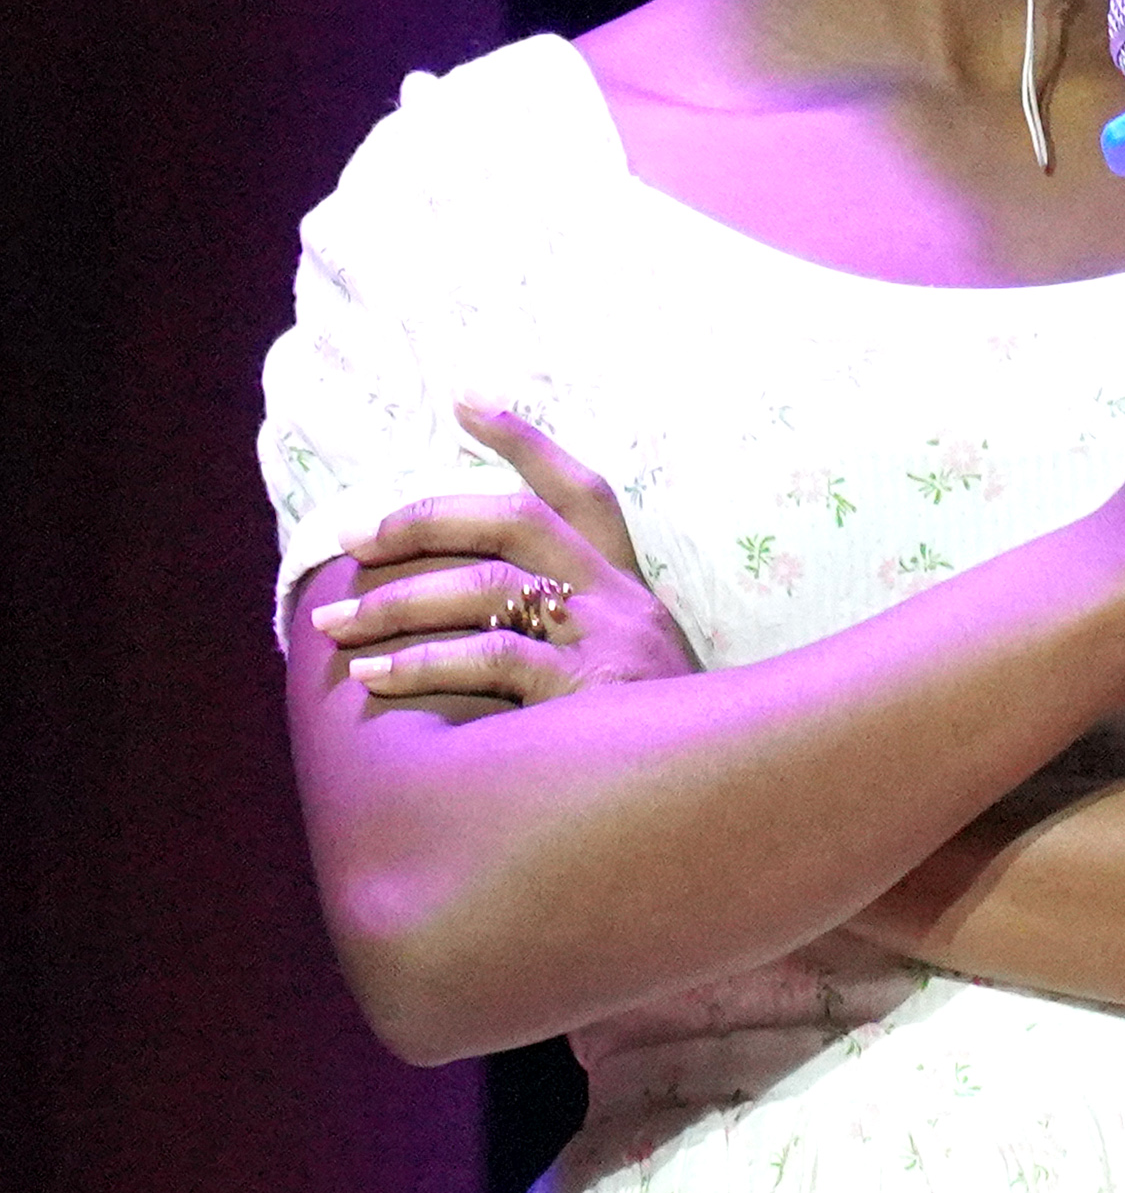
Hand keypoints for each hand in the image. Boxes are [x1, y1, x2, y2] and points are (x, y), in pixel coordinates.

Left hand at [308, 406, 697, 709]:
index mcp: (629, 586)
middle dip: (425, 519)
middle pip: (515, 520)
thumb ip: (575, 642)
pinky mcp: (588, 689)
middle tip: (351, 535)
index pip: (580, 490)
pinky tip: (375, 678)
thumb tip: (477, 625)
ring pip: (486, 587)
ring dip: (399, 601)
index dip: (525, 440)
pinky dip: (423, 664)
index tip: (464, 397)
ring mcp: (606, 638)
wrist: (719, 795)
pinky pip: (491, 658)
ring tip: (336, 624)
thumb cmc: (656, 744)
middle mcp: (619, 598)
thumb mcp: (633, 673)